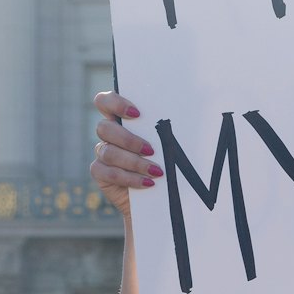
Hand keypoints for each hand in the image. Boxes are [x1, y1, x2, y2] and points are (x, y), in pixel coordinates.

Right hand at [90, 92, 164, 212]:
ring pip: (108, 152)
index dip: (115, 103)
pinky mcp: (101, 173)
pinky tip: (147, 183)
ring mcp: (103, 153)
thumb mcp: (176, 142)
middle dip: (128, 139)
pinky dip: (129, 178)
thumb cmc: (171, 162)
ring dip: (134, 162)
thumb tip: (191, 109)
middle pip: (104, 127)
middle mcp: (110, 134)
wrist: (163, 193)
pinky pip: (108, 173)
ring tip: (156, 171)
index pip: (106, 101)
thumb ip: (171, 127)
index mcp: (123, 119)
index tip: (137, 114)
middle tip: (150, 150)